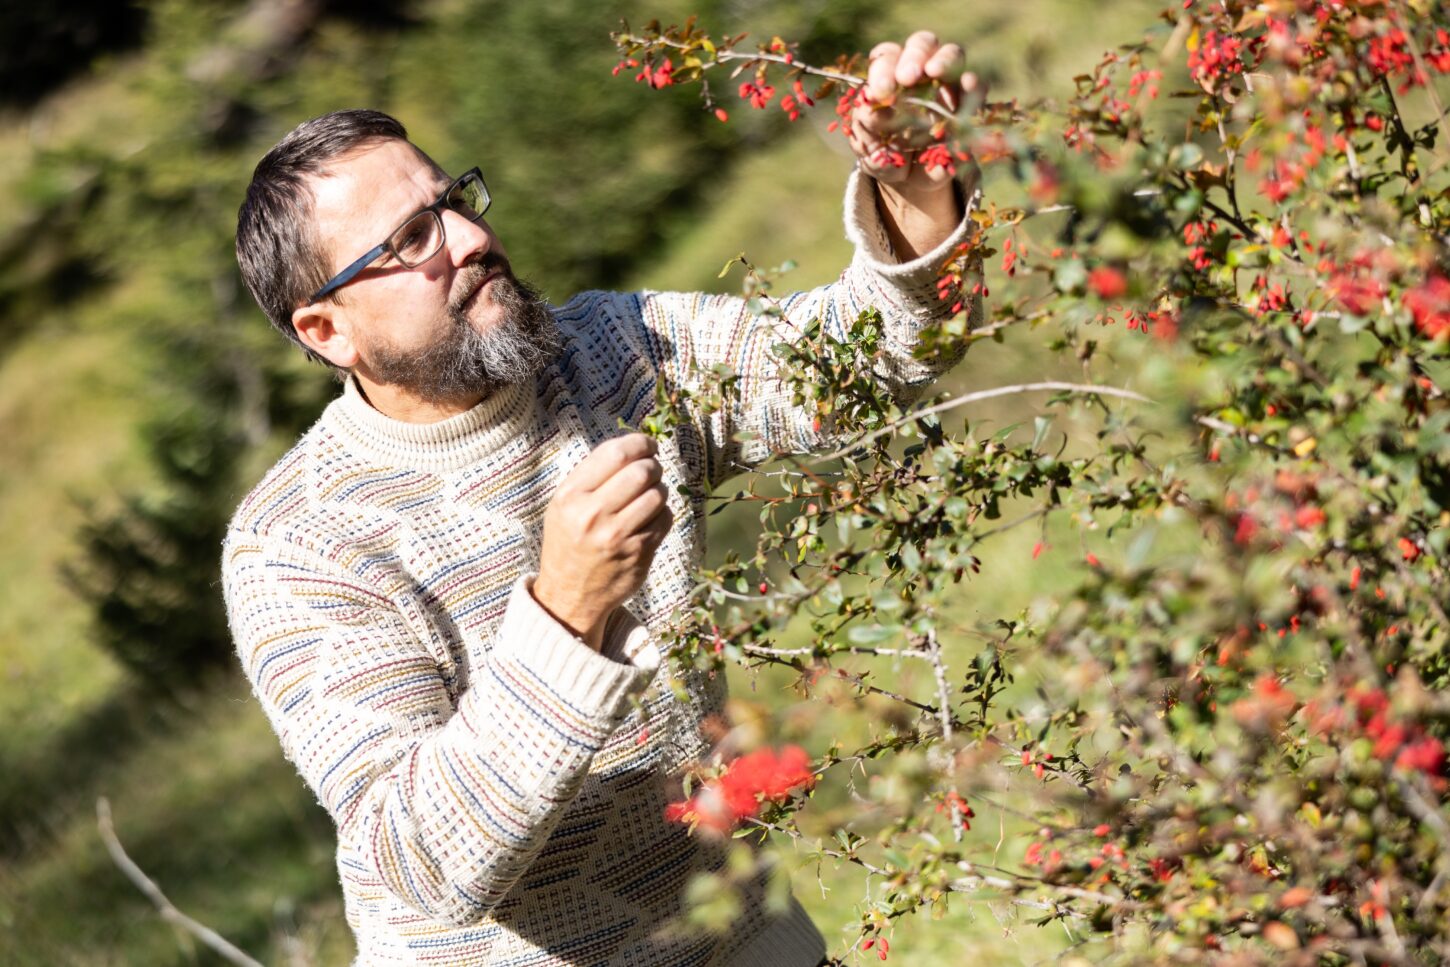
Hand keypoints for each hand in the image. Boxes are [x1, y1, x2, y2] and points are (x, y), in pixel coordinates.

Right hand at [533, 433, 672, 651]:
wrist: (570, 593)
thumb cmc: (570, 539)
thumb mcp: (564, 504)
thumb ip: (593, 474)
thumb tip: (635, 444)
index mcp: (571, 496)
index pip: (615, 454)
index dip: (639, 442)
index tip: (648, 444)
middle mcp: (593, 515)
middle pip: (642, 471)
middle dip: (652, 465)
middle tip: (650, 470)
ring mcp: (618, 536)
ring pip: (658, 494)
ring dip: (659, 489)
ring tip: (649, 495)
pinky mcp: (639, 553)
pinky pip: (665, 519)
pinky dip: (662, 513)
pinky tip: (649, 518)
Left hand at [848, 31, 980, 258]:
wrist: (910, 183)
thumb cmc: (884, 157)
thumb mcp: (868, 148)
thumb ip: (866, 127)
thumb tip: (871, 105)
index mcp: (889, 77)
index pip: (887, 57)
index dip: (883, 69)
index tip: (881, 91)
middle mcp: (919, 74)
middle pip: (922, 44)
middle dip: (915, 56)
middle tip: (908, 76)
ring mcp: (947, 86)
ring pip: (952, 54)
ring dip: (945, 60)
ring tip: (935, 72)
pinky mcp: (969, 105)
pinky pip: (978, 85)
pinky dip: (974, 84)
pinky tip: (968, 87)